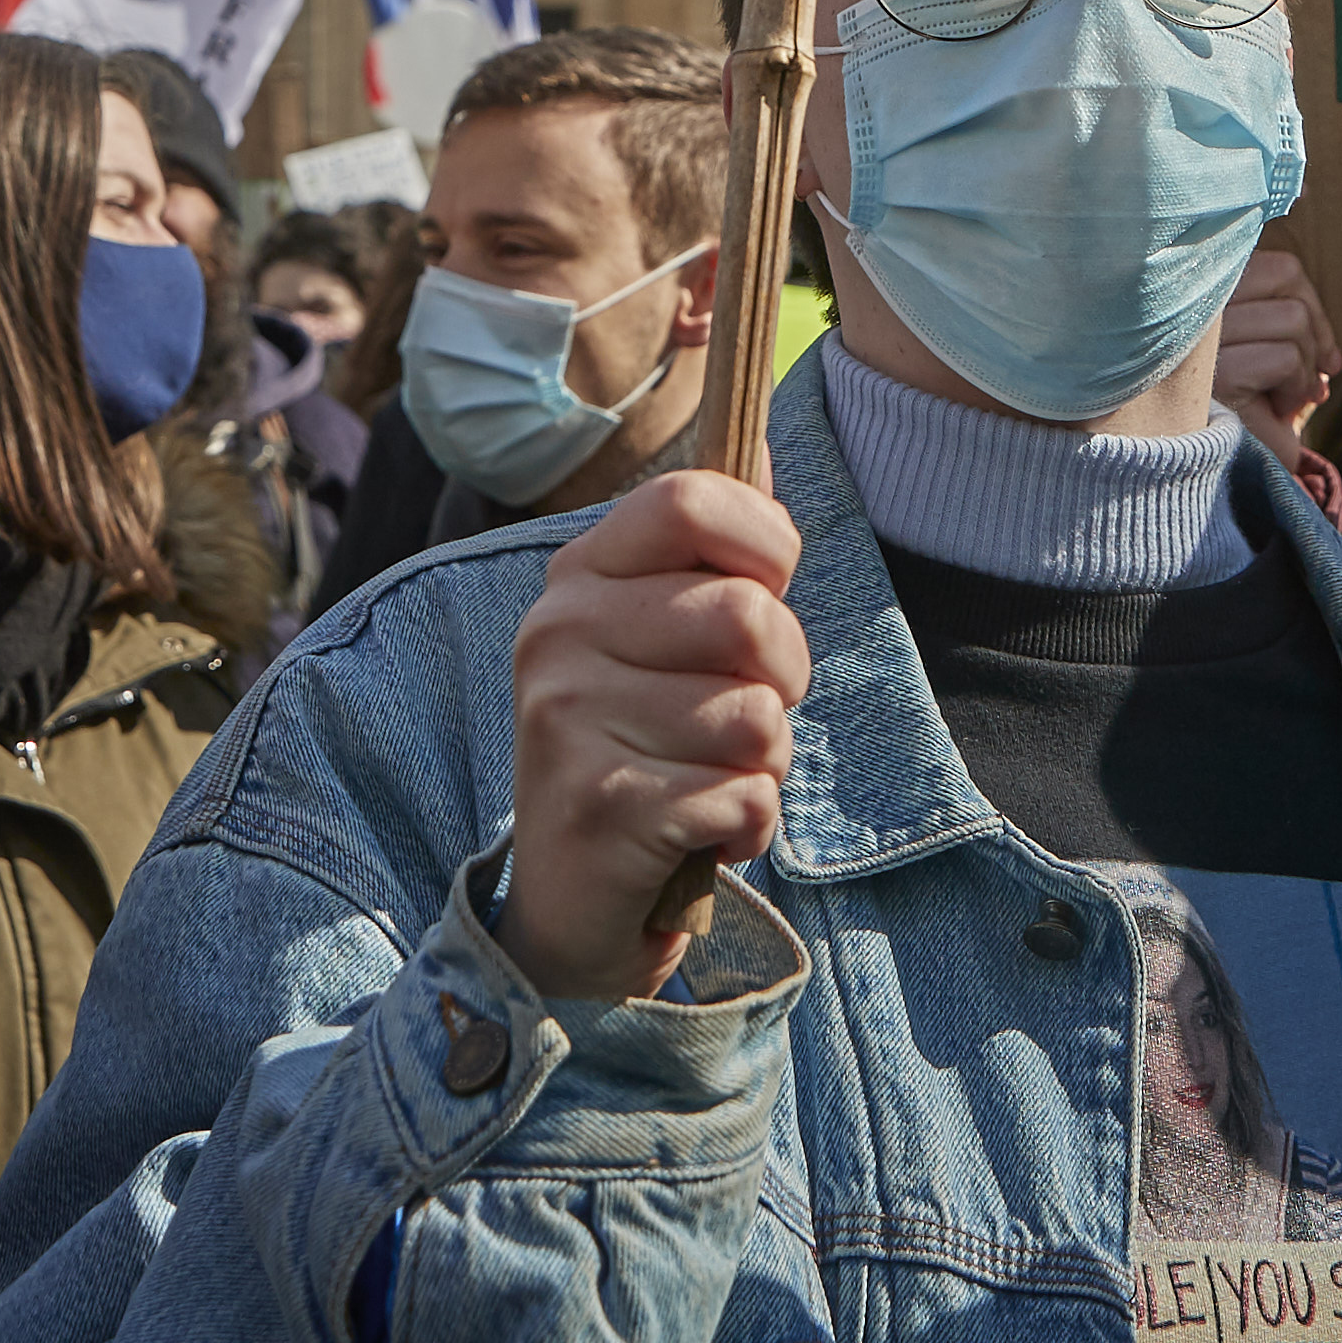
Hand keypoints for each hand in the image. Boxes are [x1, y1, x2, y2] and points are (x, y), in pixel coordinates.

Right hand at [499, 471, 806, 1002]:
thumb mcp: (661, 637)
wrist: (569, 901)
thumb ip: (710, 546)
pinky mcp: (601, 807)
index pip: (693, 498)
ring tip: (707, 778)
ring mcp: (568, 719)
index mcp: (578, 573)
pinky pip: (746, 797)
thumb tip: (763, 441)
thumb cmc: (642, 748)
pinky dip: (748, 824)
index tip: (763, 594)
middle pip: (748, 614)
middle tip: (739, 717)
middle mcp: (558, 633)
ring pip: (758, 717)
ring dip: (765, 764)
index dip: (766, 543)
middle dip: (783, 677)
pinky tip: (699, 832)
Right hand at [1217, 245, 1340, 468]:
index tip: (1319, 353)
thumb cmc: (1247, 413)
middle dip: (1314, 334)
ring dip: (1304, 368)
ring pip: (1293, 318)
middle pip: (1287, 278)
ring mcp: (1199, 339)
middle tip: (1307, 379)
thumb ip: (1292, 330)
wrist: (1219, 476)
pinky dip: (1296, 389)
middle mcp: (1193, 307)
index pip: (1279, 266)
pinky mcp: (1214, 376)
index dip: (1310, 303)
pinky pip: (1285, 358)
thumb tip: (1327, 362)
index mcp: (1202, 294)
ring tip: (1280, 398)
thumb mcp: (1269, 357)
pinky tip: (1274, 413)